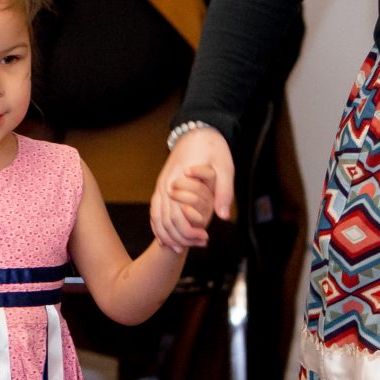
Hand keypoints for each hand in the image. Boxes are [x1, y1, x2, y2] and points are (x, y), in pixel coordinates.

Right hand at [151, 126, 233, 252]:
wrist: (197, 130)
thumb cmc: (213, 149)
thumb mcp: (225, 168)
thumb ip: (224, 193)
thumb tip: (224, 216)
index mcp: (179, 181)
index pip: (178, 216)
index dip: (190, 232)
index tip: (205, 239)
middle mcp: (165, 186)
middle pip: (165, 220)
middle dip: (180, 237)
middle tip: (199, 244)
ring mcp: (161, 186)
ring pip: (156, 217)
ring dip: (166, 235)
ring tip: (179, 248)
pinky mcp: (161, 186)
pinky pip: (154, 211)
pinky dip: (157, 226)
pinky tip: (164, 237)